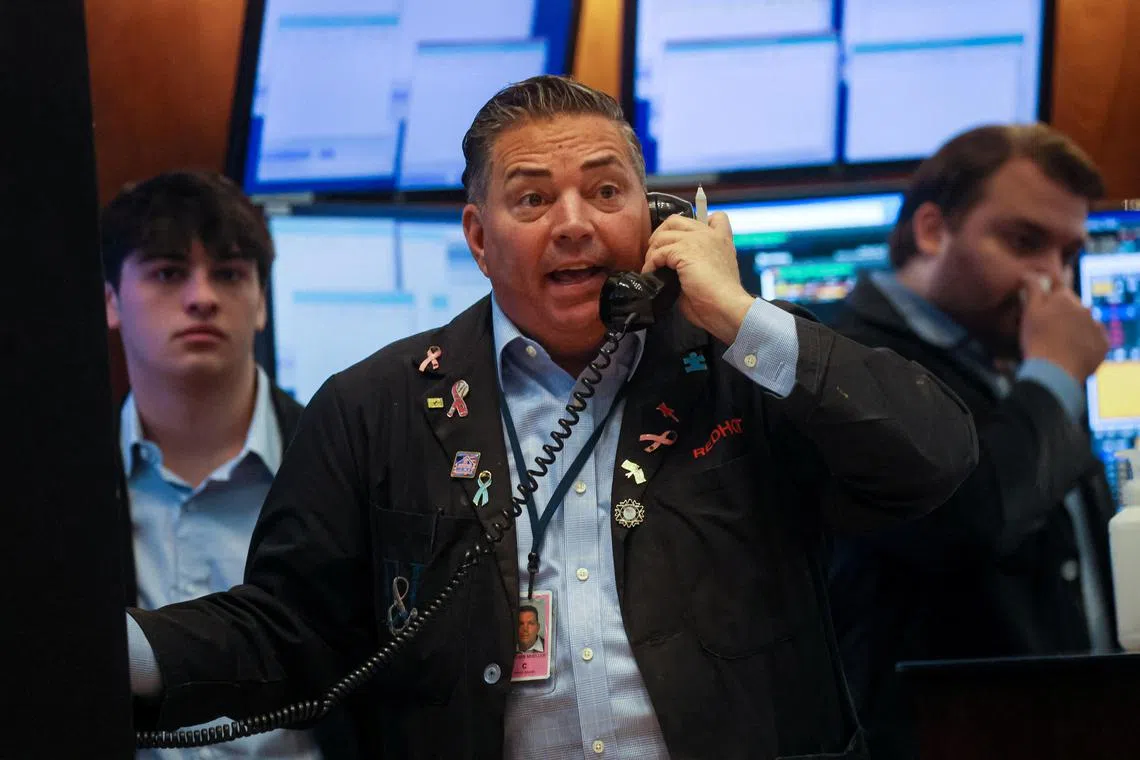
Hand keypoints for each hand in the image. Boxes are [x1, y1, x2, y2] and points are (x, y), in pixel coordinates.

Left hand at [642, 211, 754, 343]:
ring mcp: (697, 240)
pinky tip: (651, 273)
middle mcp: (710, 236)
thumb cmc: (721, 300)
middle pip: (676, 220)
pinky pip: (658, 252)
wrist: (727, 307)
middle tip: (656, 252)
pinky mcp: (684, 250)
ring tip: (651, 266)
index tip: (680, 240)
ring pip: (664, 235)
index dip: (693, 225)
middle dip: (661, 234)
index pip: (715, 217)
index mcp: (722, 241)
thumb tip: (675, 271)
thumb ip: (697, 264)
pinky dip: (650, 263)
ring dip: (653, 251)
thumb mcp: (713, 275)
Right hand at [1019, 274, 1108, 381]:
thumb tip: (1030, 274)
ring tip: (1061, 342)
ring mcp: (1095, 326)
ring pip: (1084, 321)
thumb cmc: (1037, 340)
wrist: (1055, 371)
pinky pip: (1094, 338)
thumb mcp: (1029, 312)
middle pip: (1073, 305)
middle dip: (1064, 310)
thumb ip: (1032, 290)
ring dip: (1075, 326)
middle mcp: (1083, 308)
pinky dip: (1086, 341)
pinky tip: (1074, 351)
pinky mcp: (1102, 343)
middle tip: (1051, 324)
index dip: (1061, 277)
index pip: (1062, 282)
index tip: (1065, 270)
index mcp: (1063, 298)